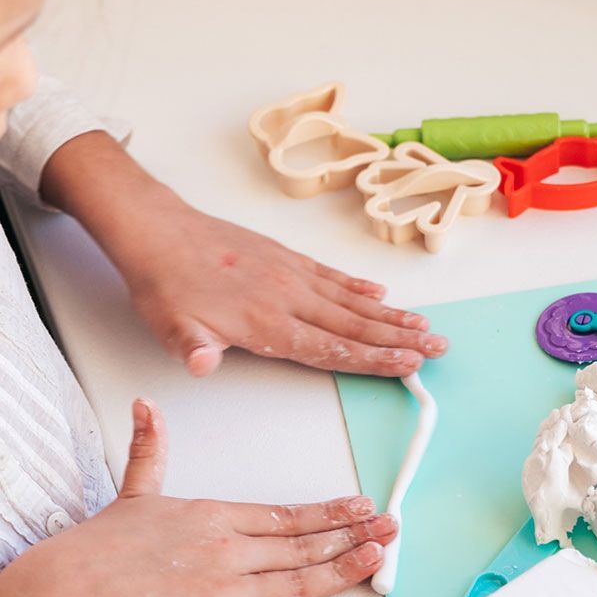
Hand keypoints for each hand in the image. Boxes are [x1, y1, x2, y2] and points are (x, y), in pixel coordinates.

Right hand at [33, 399, 396, 596]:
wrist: (72, 589)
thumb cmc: (99, 548)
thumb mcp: (133, 490)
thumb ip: (150, 450)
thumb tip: (146, 405)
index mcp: (215, 517)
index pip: (285, 513)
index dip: (327, 511)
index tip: (359, 505)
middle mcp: (229, 551)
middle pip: (302, 544)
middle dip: (351, 535)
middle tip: (390, 527)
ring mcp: (225, 593)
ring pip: (298, 580)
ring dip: (343, 567)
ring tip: (378, 557)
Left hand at [115, 201, 448, 377]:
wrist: (158, 231)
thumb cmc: (164, 284)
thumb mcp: (169, 326)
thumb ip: (192, 348)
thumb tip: (202, 365)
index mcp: (266, 322)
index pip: (330, 347)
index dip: (372, 359)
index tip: (408, 365)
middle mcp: (287, 297)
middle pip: (354, 323)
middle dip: (399, 339)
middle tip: (438, 348)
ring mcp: (289, 274)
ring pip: (350, 299)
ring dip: (390, 315)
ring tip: (424, 326)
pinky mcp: (284, 258)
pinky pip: (331, 276)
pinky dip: (359, 287)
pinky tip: (380, 294)